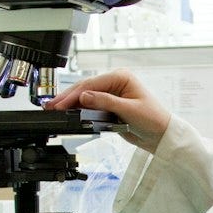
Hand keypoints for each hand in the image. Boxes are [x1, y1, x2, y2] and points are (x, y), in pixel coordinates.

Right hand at [47, 68, 169, 151]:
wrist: (161, 135)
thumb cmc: (153, 119)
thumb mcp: (129, 110)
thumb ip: (105, 102)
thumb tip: (84, 97)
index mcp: (121, 77)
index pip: (92, 84)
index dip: (75, 95)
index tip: (62, 104)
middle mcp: (115, 82)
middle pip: (86, 88)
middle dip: (68, 97)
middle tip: (51, 106)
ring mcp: (111, 93)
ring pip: (86, 96)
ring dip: (70, 102)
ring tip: (54, 108)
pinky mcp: (109, 105)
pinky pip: (90, 105)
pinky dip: (78, 109)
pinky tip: (67, 112)